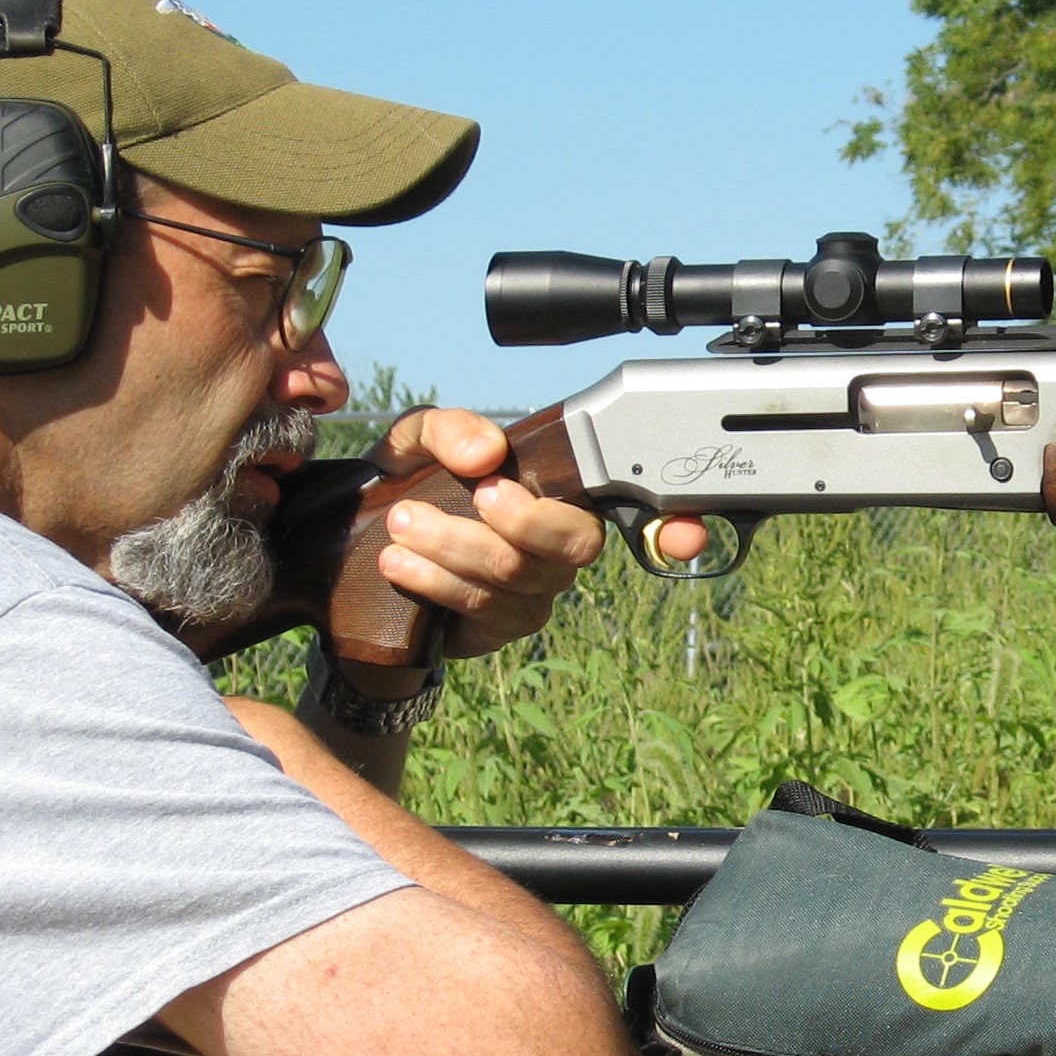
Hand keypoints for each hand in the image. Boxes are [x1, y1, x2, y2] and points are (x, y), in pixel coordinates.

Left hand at [365, 407, 704, 659]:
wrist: (368, 547)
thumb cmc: (416, 483)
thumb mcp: (423, 440)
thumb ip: (451, 429)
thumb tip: (485, 454)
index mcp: (566, 490)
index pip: (640, 504)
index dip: (679, 525)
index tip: (687, 536)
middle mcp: (564, 543)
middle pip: (574, 544)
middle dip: (521, 520)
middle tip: (474, 495)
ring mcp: (537, 590)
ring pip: (514, 573)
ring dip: (453, 546)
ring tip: (402, 525)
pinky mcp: (502, 625)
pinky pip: (479, 606)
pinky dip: (435, 580)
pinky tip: (399, 563)